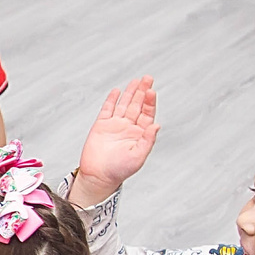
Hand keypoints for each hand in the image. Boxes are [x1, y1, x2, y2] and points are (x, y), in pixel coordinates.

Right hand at [71, 75, 157, 203]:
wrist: (98, 176)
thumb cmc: (119, 171)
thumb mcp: (138, 157)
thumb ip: (148, 140)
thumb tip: (156, 125)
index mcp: (139, 134)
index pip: (147, 113)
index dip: (149, 102)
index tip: (151, 91)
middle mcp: (128, 127)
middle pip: (137, 105)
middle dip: (142, 91)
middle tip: (147, 78)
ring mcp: (115, 125)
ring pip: (124, 104)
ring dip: (130, 92)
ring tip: (136, 80)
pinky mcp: (101, 126)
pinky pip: (107, 109)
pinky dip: (112, 100)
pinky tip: (117, 92)